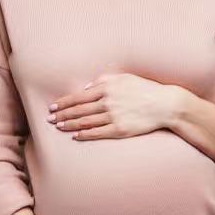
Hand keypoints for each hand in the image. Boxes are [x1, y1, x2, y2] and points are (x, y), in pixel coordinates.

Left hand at [47, 73, 183, 140]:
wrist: (165, 104)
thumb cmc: (145, 89)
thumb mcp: (125, 78)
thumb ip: (104, 80)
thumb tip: (87, 87)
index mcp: (107, 87)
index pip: (78, 96)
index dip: (63, 102)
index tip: (53, 106)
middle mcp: (108, 101)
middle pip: (78, 110)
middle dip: (62, 115)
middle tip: (49, 119)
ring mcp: (113, 116)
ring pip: (85, 122)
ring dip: (69, 125)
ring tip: (59, 127)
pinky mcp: (120, 129)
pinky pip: (97, 133)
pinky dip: (84, 134)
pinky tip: (75, 136)